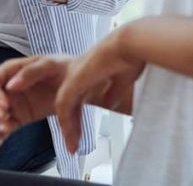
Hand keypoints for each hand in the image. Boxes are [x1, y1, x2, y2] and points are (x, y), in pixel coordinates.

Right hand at [0, 55, 71, 148]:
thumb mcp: (49, 65)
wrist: (77, 85)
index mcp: (10, 71)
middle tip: (4, 119)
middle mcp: (7, 87)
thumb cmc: (62, 69)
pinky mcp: (20, 118)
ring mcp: (12, 104)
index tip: (4, 105)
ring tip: (6, 129)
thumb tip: (10, 86)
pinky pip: (5, 128)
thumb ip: (30, 72)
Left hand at [54, 29, 142, 152]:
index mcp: (88, 73)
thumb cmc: (130, 56)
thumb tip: (109, 104)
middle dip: (69, 125)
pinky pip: (64, 105)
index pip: (78, 99)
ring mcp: (74, 75)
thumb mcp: (121, 80)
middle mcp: (77, 74)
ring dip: (66, 127)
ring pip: (61, 105)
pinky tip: (71, 136)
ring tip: (71, 147)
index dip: (79, 118)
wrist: (130, 44)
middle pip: (66, 103)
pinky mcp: (74, 79)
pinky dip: (66, 122)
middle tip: (72, 145)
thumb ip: (112, 92)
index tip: (82, 135)